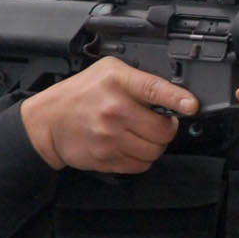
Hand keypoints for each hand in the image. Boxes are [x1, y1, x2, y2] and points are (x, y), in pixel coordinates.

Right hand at [19, 56, 196, 173]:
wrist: (47, 122)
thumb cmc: (80, 94)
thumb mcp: (108, 72)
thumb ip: (140, 79)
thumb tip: (174, 95)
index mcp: (116, 82)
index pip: (153, 89)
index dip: (177, 98)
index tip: (191, 105)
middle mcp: (113, 110)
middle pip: (162, 130)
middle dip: (167, 128)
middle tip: (159, 123)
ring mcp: (109, 137)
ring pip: (155, 151)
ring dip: (155, 145)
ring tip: (141, 135)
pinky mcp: (105, 158)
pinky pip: (140, 165)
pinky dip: (141, 159)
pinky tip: (130, 146)